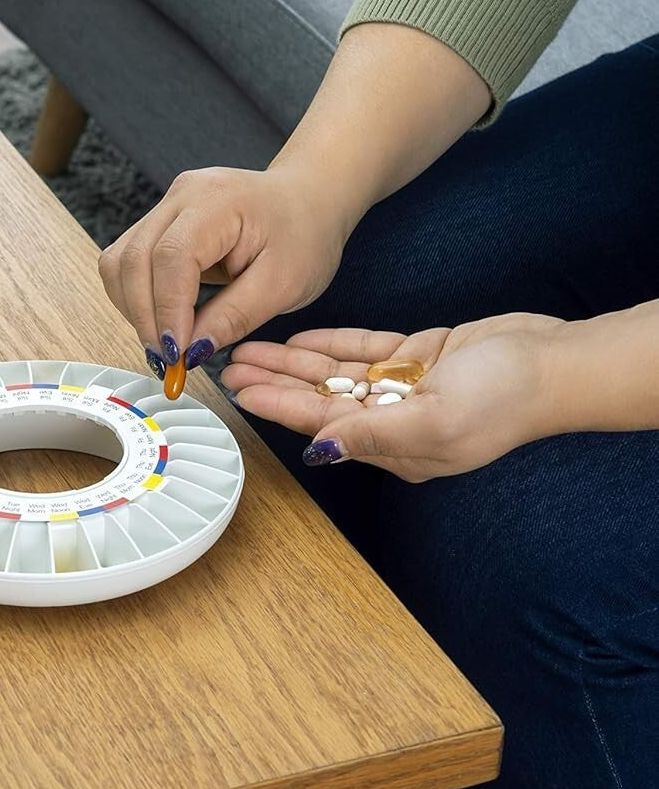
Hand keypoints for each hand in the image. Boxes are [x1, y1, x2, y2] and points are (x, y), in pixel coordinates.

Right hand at [97, 166, 356, 372]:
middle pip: (133, 259)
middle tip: (167, 361)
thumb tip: (191, 351)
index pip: (171, 257)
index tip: (177, 354)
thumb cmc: (304, 235)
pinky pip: (126, 263)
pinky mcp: (158, 222)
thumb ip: (235, 317)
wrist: (308, 200)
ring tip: (164, 343)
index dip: (167, 310)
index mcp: (218, 201)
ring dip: (133, 310)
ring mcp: (165, 206)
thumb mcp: (285, 284)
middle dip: (144, 317)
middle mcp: (182, 196)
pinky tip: (161, 321)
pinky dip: (135, 298)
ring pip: (119, 263)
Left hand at [220, 313, 566, 481]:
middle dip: (273, 382)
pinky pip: (365, 350)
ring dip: (292, 361)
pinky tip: (296, 339)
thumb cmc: (506, 399)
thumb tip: (319, 449)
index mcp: (395, 447)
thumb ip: (372, 435)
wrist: (558, 360)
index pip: (320, 423)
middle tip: (229, 365)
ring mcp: (407, 387)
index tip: (239, 393)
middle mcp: (394, 420)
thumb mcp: (434, 424)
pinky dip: (331, 344)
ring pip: (334, 373)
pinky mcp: (422, 355)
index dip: (276, 407)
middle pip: (318, 398)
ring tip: (250, 349)